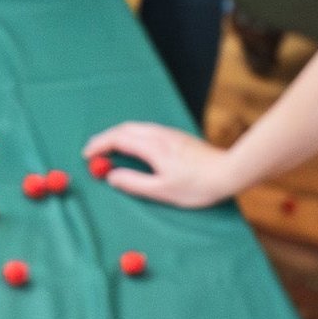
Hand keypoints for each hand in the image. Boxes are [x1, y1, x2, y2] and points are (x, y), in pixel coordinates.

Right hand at [82, 122, 241, 207]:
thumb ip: (134, 183)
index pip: (117, 139)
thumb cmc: (197, 185)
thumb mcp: (162, 190)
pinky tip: (134, 147)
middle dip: (105, 138)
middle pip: (123, 129)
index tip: (87, 155)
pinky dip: (130, 136)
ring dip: (117, 136)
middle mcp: (157, 135)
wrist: (230, 171)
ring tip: (109, 149)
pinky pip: (145, 130)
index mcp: (151, 147)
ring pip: (135, 128)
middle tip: (93, 151)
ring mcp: (168, 133)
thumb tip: (111, 176)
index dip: (99, 145)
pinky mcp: (176, 136)